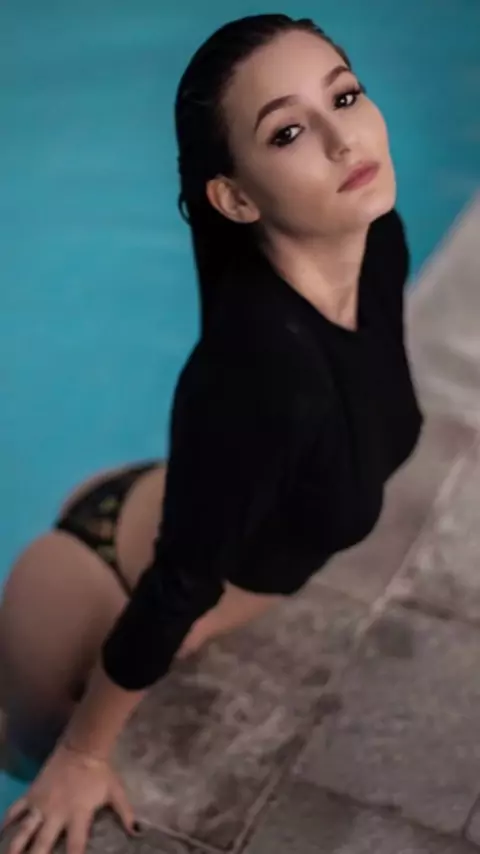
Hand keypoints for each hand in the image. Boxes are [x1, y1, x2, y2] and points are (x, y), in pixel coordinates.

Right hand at [0, 743, 140, 853]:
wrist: (82, 746)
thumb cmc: (100, 772)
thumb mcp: (115, 792)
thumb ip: (125, 812)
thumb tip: (137, 831)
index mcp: (78, 815)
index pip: (75, 847)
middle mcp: (57, 814)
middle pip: (43, 845)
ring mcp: (41, 804)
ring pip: (24, 832)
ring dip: (16, 847)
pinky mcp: (32, 794)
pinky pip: (16, 810)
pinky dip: (7, 821)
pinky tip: (1, 832)